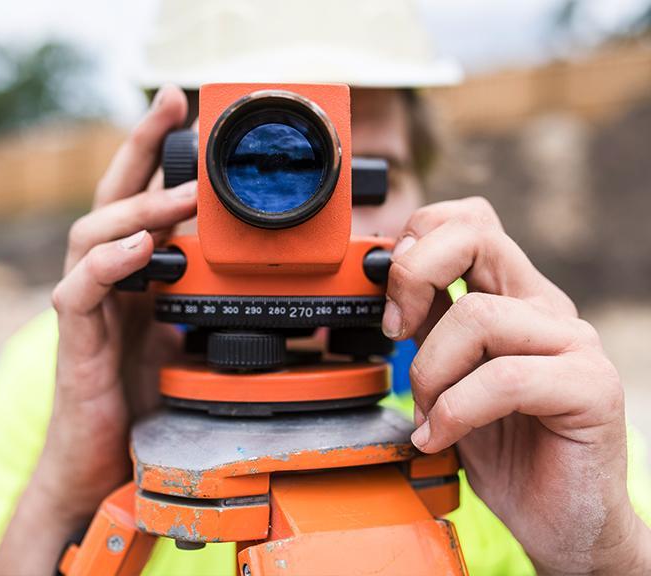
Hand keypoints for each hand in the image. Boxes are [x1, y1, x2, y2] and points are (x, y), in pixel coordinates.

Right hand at [0, 86, 196, 573]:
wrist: (107, 461)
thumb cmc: (147, 397)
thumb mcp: (188, 335)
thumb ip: (206, 297)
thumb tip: (259, 274)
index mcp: (135, 273)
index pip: (140, 197)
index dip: (157, 151)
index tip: (186, 108)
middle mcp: (107, 280)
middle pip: (111, 195)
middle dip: (139, 145)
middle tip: (172, 105)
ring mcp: (86, 306)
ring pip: (92, 234)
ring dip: (138, 206)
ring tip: (182, 193)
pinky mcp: (74, 341)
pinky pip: (79, 291)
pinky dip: (109, 264)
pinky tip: (142, 248)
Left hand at [383, 197, 650, 574]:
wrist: (559, 521)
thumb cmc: (504, 450)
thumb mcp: (447, 377)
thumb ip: (429, 328)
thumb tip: (387, 284)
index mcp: (512, 297)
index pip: (468, 221)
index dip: (418, 241)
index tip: (391, 302)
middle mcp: (544, 309)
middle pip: (476, 236)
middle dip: (413, 276)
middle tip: (396, 331)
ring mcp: (573, 344)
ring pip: (480, 316)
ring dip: (430, 371)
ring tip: (427, 414)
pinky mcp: (590, 387)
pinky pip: (505, 377)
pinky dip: (455, 410)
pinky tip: (440, 436)